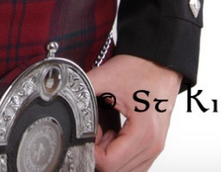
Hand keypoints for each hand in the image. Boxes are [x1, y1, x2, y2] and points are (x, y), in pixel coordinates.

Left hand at [88, 54, 181, 171]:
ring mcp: (155, 147)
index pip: (109, 164)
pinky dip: (119, 154)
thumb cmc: (140, 67)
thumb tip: (60, 97)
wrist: (160, 60)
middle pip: (117, 171)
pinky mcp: (154, 143)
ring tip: (101, 131)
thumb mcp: (105, 77)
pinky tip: (111, 135)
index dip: (90, 151)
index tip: (84, 134)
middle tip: (92, 131)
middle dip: (98, 154)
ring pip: (126, 171)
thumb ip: (82, 92)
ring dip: (109, 156)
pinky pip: (135, 164)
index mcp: (143, 133)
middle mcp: (153, 146)